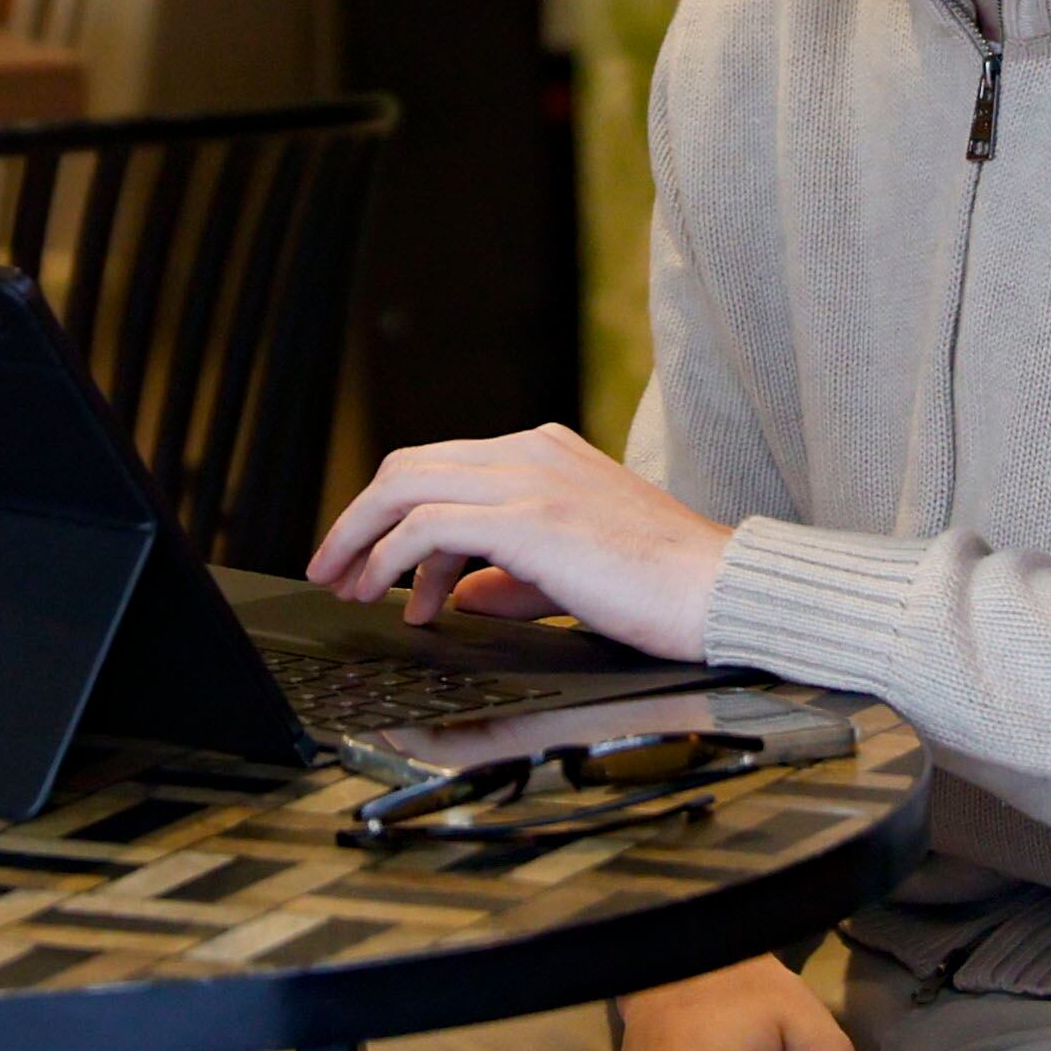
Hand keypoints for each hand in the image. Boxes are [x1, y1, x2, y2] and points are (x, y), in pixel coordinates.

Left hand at [305, 423, 730, 657]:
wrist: (717, 589)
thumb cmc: (661, 585)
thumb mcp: (572, 571)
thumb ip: (510, 578)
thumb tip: (458, 593)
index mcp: (546, 453)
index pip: (443, 469)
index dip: (392, 515)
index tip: (372, 563)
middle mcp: (531, 452)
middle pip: (408, 467)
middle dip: (358, 520)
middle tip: (334, 569)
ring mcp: (528, 478)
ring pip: (405, 487)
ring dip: (361, 539)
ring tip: (347, 586)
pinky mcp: (527, 517)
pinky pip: (428, 527)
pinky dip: (394, 560)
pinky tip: (397, 598)